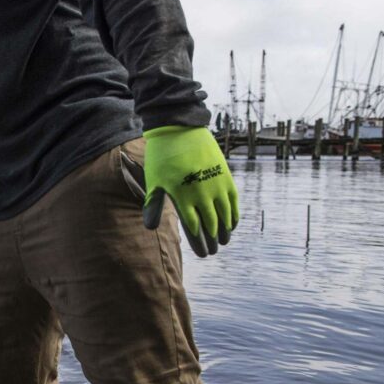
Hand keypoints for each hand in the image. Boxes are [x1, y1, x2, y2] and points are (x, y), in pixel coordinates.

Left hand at [142, 126, 238, 257]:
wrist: (180, 131)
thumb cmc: (162, 158)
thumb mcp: (154, 182)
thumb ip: (154, 205)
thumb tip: (150, 228)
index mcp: (182, 197)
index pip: (194, 227)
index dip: (199, 242)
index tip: (203, 253)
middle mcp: (201, 193)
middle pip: (211, 224)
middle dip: (212, 240)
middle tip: (214, 251)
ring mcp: (215, 185)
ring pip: (224, 215)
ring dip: (225, 230)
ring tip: (224, 241)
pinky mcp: (225, 176)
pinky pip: (233, 201)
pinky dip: (234, 214)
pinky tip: (232, 223)